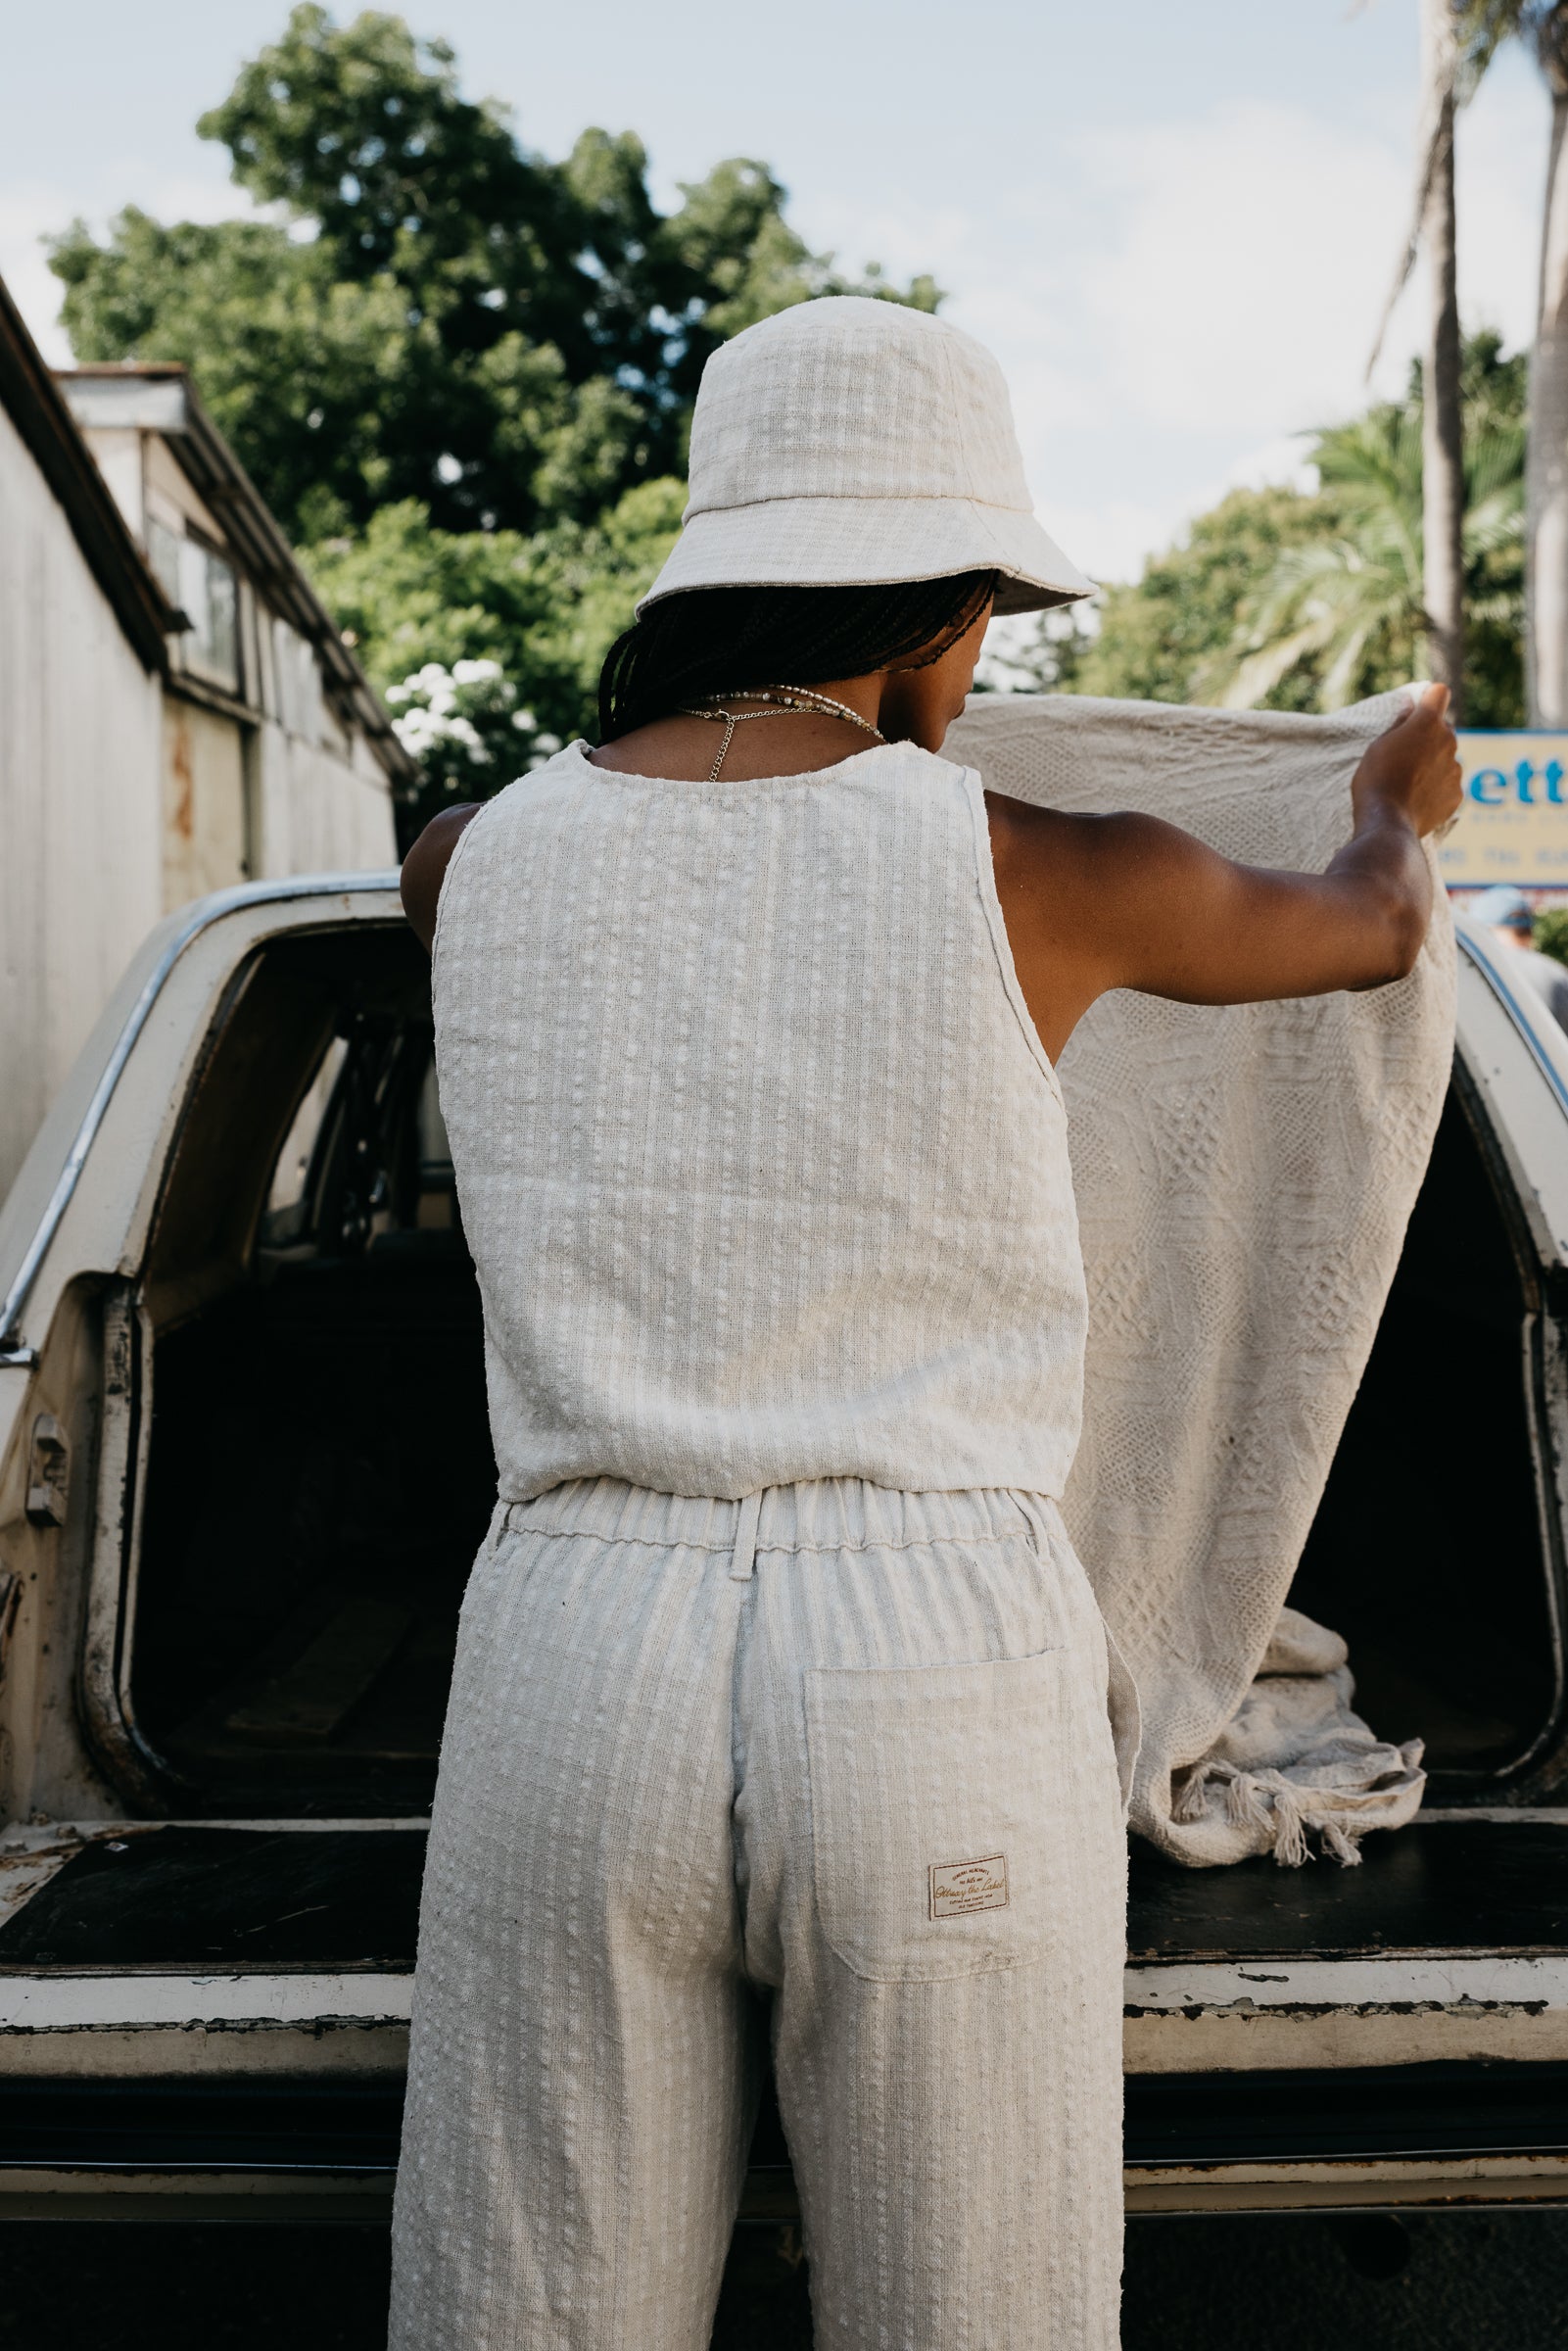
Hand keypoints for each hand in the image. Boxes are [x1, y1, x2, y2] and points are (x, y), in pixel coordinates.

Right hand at [1350, 683, 1462, 840]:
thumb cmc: (1376, 781)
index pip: (1439, 692)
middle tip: (1406, 755)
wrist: (1388, 823)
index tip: (1418, 709)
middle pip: (1444, 728)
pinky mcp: (1457, 793)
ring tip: (1409, 783)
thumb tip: (1410, 709)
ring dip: (1433, 764)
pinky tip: (1418, 800)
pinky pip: (1449, 783)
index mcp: (1427, 723)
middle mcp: (1448, 741)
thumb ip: (1399, 725)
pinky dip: (1437, 788)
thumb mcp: (1377, 746)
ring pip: (1447, 757)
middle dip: (1429, 736)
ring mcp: (1456, 769)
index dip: (1429, 698)